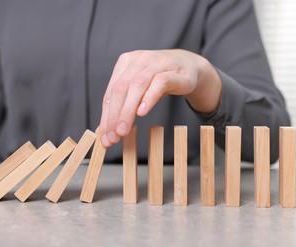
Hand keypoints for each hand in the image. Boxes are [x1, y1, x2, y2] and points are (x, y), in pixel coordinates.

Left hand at [99, 49, 221, 146]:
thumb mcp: (138, 91)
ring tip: (124, 130)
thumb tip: (106, 131)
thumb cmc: (159, 80)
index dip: (106, 116)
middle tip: (114, 136)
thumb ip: (123, 107)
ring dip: (128, 110)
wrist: (189, 67)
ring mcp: (157, 63)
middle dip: (115, 115)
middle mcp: (139, 60)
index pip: (111, 93)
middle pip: (121, 89)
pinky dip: (149, 98)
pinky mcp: (174, 72)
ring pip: (138, 86)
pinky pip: (159, 83)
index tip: (105, 137)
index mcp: (125, 62)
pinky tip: (142, 112)